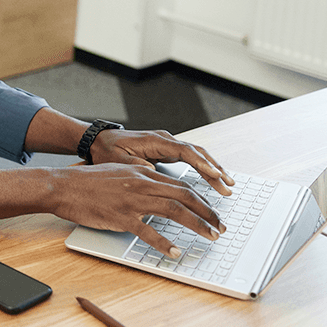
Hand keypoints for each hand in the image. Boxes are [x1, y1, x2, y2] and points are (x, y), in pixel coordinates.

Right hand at [51, 163, 227, 257]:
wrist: (63, 186)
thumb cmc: (87, 182)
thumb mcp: (119, 173)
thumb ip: (140, 181)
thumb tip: (160, 193)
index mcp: (142, 173)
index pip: (180, 185)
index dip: (201, 200)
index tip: (212, 212)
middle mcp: (140, 183)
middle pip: (184, 196)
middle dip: (207, 212)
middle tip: (220, 226)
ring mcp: (131, 200)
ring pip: (173, 210)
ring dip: (197, 224)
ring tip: (210, 236)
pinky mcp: (120, 216)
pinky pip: (148, 231)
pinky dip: (164, 243)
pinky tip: (174, 252)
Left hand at [90, 128, 234, 195]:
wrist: (98, 141)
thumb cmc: (107, 150)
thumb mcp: (120, 161)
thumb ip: (139, 167)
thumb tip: (155, 174)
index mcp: (155, 141)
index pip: (185, 151)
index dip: (202, 164)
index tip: (215, 176)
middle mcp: (164, 140)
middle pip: (197, 152)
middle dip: (214, 169)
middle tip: (228, 186)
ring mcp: (166, 145)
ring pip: (196, 154)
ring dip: (212, 169)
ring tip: (227, 185)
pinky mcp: (165, 151)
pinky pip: (190, 158)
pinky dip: (203, 168)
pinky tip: (213, 179)